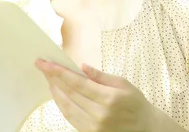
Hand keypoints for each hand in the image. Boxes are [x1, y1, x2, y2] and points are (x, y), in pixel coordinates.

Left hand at [35, 60, 155, 131]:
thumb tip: (82, 66)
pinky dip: (61, 104)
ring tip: (48, 78)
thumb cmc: (136, 104)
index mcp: (109, 98)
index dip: (58, 72)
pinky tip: (57, 94)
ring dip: (54, 91)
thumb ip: (101, 76)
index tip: (45, 63)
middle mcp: (100, 114)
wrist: (147, 129)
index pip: (76, 82)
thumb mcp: (123, 84)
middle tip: (41, 66)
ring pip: (66, 106)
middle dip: (52, 77)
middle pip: (69, 93)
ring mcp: (94, 126)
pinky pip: (70, 117)